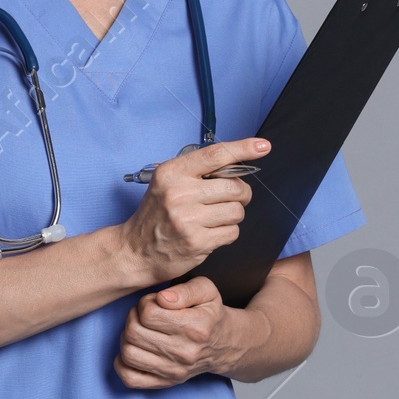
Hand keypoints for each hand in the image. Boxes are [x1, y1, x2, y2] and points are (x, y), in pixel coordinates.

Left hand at [114, 276, 247, 388]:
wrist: (225, 345)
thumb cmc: (210, 315)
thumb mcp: (206, 291)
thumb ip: (185, 290)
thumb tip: (162, 298)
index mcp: (195, 327)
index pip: (148, 313)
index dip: (145, 303)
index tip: (153, 303)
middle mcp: (184, 352)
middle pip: (134, 332)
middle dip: (133, 318)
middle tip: (144, 315)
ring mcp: (174, 371)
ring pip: (128, 353)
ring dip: (127, 338)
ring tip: (140, 331)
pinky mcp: (166, 382)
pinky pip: (130, 378)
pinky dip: (123, 364)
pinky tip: (135, 349)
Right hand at [118, 139, 266, 280]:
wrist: (135, 252)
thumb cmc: (156, 216)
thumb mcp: (167, 184)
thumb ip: (197, 172)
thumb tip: (237, 163)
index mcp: (172, 172)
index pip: (215, 154)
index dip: (243, 148)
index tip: (263, 146)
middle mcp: (179, 193)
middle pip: (234, 187)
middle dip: (241, 194)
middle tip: (231, 200)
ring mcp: (188, 219)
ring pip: (237, 211)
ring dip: (233, 216)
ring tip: (215, 219)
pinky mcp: (198, 242)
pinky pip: (232, 232)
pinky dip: (227, 233)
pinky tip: (211, 233)